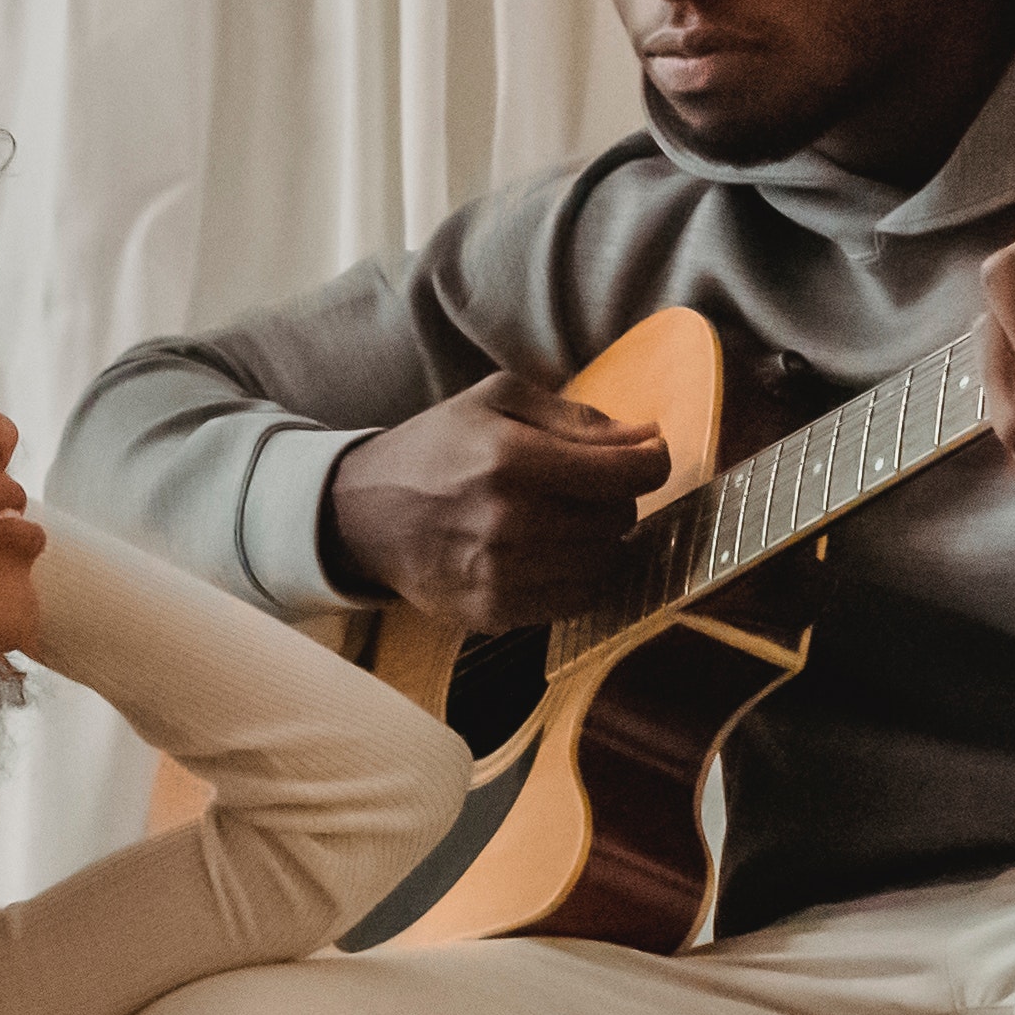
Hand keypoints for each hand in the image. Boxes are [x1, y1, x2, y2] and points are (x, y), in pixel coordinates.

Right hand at [321, 373, 662, 631]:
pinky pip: (578, 601)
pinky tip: (554, 553)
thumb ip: (576, 417)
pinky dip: (580, 576)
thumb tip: (646, 438)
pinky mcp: (494, 612)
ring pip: (605, 563)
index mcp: (508, 458)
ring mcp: (499, 574)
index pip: (623, 473)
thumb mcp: (496, 401)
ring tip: (569, 519)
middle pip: (618, 519)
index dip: (652, 463)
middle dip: (617, 498)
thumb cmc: (436, 448)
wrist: (362, 515)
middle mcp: (506, 521)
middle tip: (589, 486)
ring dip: (601, 540)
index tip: (648, 456)